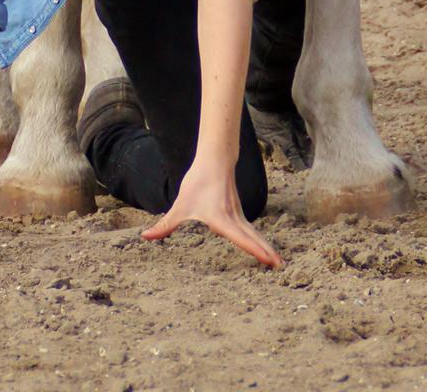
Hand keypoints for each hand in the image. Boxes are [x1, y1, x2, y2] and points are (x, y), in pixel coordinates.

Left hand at [142, 159, 280, 268]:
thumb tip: (145, 236)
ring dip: (265, 247)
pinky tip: (262, 247)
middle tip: (281, 267)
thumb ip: (165, 225)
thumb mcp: (180, 206)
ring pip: (254, 234)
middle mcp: (233, 218)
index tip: (269, 260)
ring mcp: (238, 215)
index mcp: (221, 219)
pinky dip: (259, 240)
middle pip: (253, 238)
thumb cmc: (199, 182)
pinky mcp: (238, 212)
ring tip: (277, 262)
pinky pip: (251, 230)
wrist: (214, 160)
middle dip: (266, 253)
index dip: (255, 250)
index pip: (241, 238)